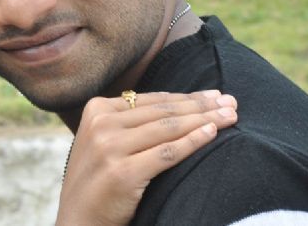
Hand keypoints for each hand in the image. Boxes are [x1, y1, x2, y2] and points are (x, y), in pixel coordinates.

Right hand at [55, 90, 237, 225]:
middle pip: (162, 111)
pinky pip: (168, 153)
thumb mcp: (102, 141)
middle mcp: (101, 124)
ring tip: (231, 115)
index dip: (186, 96)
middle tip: (230, 101)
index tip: (213, 94)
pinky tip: (213, 133)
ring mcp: (110, 147)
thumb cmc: (97, 181)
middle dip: (201, 105)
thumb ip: (127, 122)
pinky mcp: (123, 172)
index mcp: (95, 109)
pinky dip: (194, 141)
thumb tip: (176, 104)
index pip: (151, 100)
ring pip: (168, 128)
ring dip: (205, 119)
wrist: (77, 220)